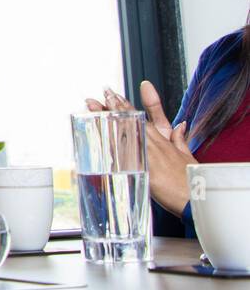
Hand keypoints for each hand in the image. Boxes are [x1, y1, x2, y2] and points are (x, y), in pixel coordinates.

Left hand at [89, 82, 192, 215]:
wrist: (197, 198)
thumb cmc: (192, 181)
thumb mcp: (188, 157)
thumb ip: (180, 140)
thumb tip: (180, 126)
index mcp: (163, 141)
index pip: (142, 119)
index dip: (127, 106)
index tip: (115, 95)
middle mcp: (154, 144)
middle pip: (130, 120)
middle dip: (114, 106)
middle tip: (102, 91)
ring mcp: (147, 155)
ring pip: (123, 131)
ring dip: (106, 118)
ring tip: (93, 105)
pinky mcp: (142, 169)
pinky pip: (121, 152)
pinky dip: (110, 142)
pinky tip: (98, 133)